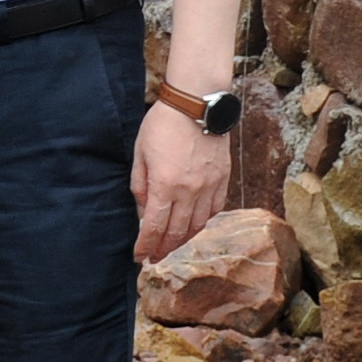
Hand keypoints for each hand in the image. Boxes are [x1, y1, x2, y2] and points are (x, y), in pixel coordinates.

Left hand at [131, 103, 225, 263]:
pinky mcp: (222, 179)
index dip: (145, 246)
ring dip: (183, 240)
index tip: (139, 256)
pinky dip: (202, 222)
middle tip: (154, 258)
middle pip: (176, 232)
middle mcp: (189, 191)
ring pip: (197, 225)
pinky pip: (214, 210)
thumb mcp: (140, 153)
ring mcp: (209, 187)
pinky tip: (194, 225)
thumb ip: (140, 185)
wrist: (197, 103)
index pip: (154, 228)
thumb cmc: (164, 124)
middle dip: (163, 249)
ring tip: (171, 246)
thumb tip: (143, 211)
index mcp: (165, 185)